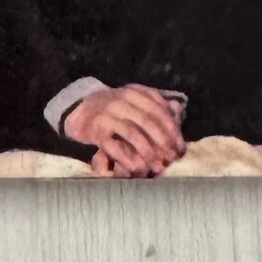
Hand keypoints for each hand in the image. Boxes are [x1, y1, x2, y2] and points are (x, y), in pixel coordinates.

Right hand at [61, 83, 185, 177]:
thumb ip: (154, 105)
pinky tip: (140, 169)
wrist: (81, 111)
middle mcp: (120, 101)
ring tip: (159, 167)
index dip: (172, 129)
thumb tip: (178, 111)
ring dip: (149, 152)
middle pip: (148, 121)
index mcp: (133, 92)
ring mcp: (107, 116)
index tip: (181, 147)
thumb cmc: (114, 110)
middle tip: (172, 158)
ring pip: (133, 134)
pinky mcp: (97, 132)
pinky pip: (116, 147)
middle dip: (163, 142)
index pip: (158, 109)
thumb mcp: (133, 101)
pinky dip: (130, 159)